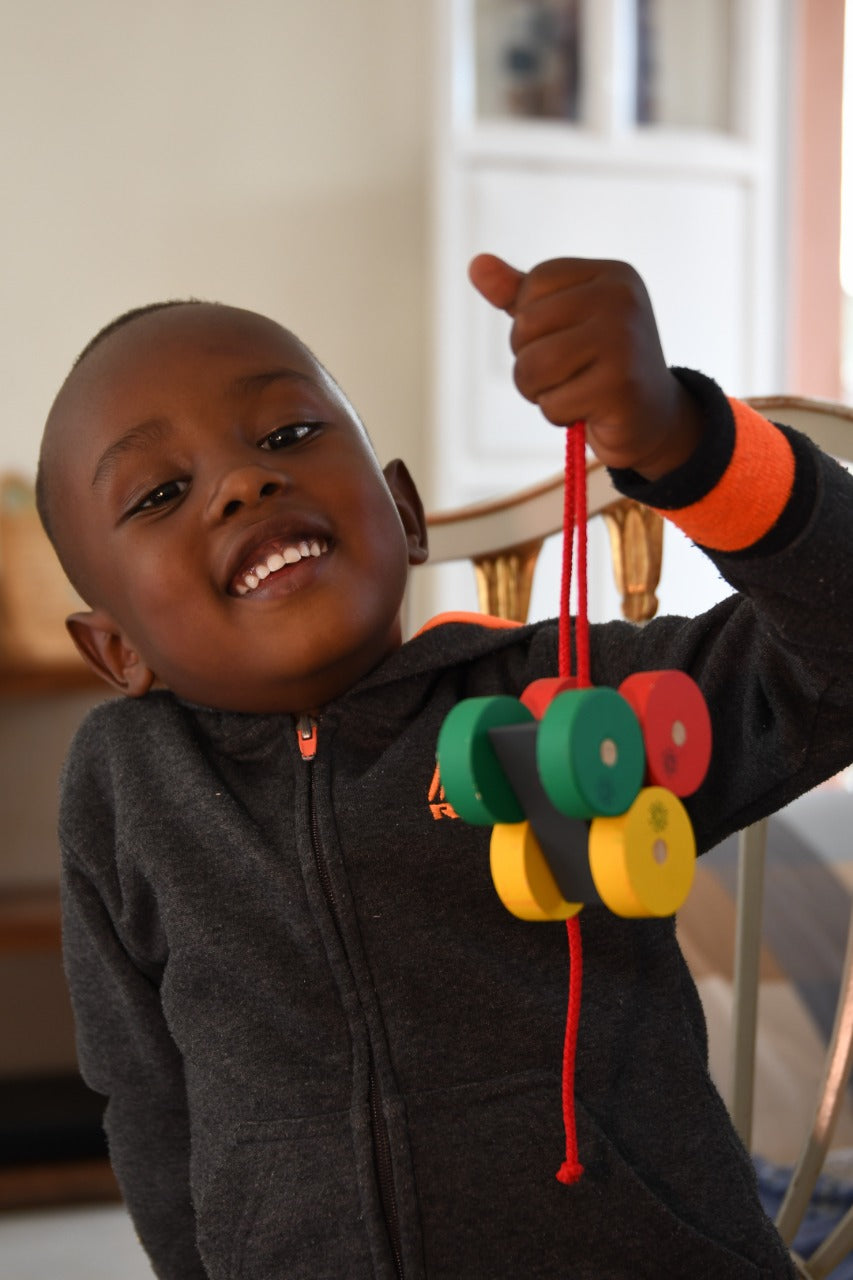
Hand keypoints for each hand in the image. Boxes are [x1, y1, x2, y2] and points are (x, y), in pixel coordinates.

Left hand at [468, 254, 701, 479]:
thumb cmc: (600, 367)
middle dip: (530, 359)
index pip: (534, 284)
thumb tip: (476, 265)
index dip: (531, 321)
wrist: (653, 419)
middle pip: (527, 325)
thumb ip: (521, 295)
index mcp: (611, 275)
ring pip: (533, 365)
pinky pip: (553, 403)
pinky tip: (587, 410)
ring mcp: (623, 342)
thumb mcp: (563, 322)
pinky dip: (559, 414)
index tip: (564, 338)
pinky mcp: (619, 387)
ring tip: (569, 390)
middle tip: (566, 372)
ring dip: (539, 390)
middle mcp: (621, 300)